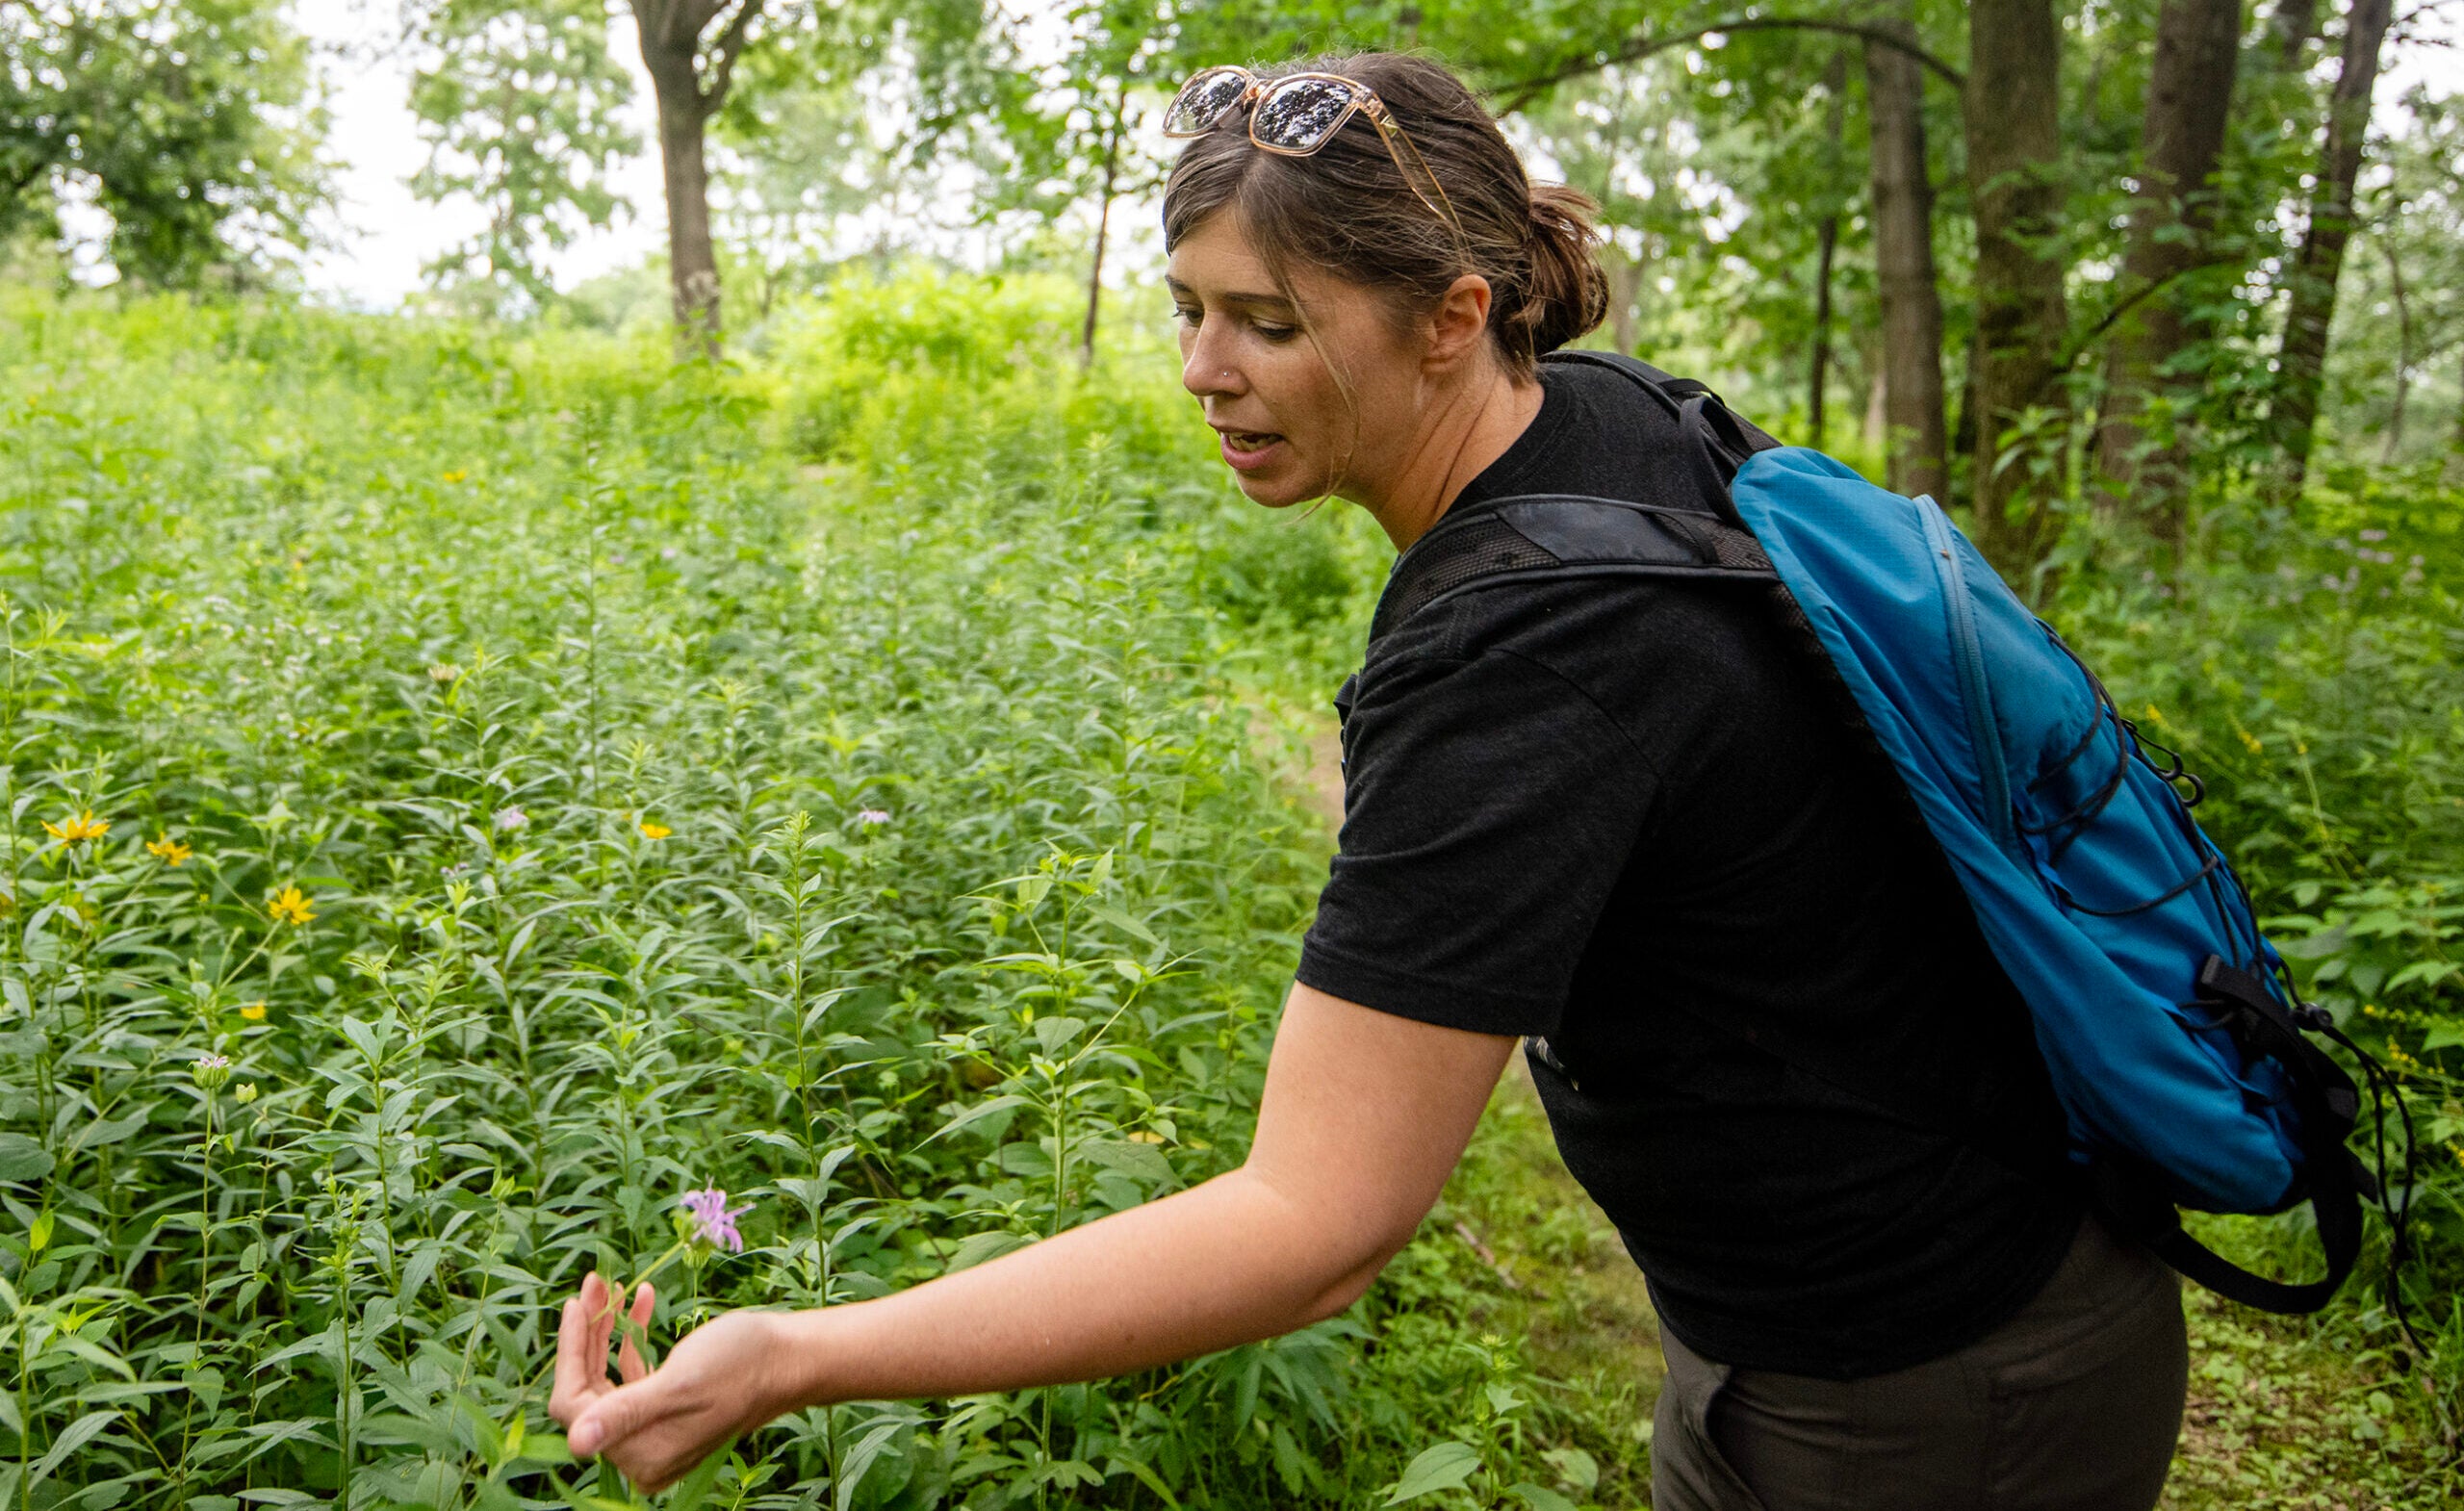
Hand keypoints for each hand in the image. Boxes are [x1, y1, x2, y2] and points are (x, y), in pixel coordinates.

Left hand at [547, 1272, 803, 1492]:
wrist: (792, 1358)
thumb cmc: (742, 1366)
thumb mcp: (680, 1383)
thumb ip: (625, 1413)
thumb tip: (576, 1444)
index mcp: (641, 1452)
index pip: (576, 1406)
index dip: (571, 1353)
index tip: (577, 1303)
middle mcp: (643, 1451)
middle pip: (589, 1390)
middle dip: (589, 1335)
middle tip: (594, 1283)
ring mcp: (655, 1431)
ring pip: (608, 1378)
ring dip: (608, 1331)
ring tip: (614, 1287)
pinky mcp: (668, 1411)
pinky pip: (635, 1374)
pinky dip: (634, 1337)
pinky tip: (645, 1301)